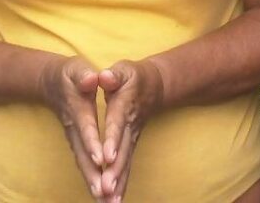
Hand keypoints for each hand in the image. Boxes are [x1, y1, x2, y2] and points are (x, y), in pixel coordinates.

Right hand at [39, 56, 109, 197]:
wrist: (51, 82)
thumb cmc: (69, 74)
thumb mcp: (77, 68)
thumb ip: (84, 74)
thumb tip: (92, 78)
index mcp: (78, 109)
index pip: (86, 128)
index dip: (93, 142)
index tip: (102, 159)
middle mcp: (75, 129)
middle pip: (83, 155)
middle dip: (94, 174)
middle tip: (105, 192)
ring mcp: (74, 139)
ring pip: (84, 164)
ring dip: (93, 183)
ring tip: (106, 202)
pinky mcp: (77, 145)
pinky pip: (85, 166)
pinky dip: (93, 182)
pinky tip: (103, 198)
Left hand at [93, 59, 164, 202]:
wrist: (155, 85)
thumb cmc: (134, 76)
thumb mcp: (123, 69)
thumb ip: (113, 75)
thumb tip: (104, 76)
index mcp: (124, 106)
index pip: (117, 124)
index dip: (112, 140)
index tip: (106, 158)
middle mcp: (130, 126)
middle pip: (122, 150)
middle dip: (114, 171)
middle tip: (105, 189)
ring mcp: (132, 138)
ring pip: (125, 162)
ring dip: (118, 183)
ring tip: (109, 202)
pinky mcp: (132, 145)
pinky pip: (127, 167)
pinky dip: (122, 184)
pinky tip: (115, 201)